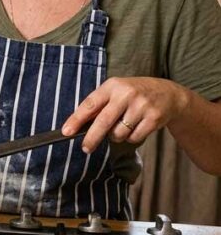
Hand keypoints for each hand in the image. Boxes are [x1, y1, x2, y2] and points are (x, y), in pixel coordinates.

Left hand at [61, 77, 188, 152]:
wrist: (168, 93)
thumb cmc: (133, 94)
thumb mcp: (115, 91)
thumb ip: (99, 105)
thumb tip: (78, 125)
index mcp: (112, 86)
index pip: (90, 104)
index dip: (76, 119)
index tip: (66, 132)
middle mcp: (126, 94)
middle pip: (104, 121)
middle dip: (92, 138)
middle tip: (85, 148)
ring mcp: (141, 106)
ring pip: (119, 133)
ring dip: (116, 136)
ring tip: (123, 125)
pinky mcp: (154, 118)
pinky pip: (134, 137)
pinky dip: (131, 137)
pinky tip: (136, 127)